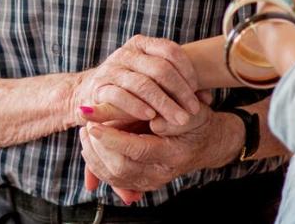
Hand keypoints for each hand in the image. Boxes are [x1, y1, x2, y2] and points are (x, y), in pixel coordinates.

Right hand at [74, 36, 201, 128]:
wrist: (93, 93)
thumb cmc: (132, 88)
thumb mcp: (155, 82)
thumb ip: (179, 86)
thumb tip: (208, 98)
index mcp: (142, 45)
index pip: (170, 50)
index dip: (187, 71)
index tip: (197, 92)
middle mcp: (126, 53)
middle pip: (159, 68)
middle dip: (180, 92)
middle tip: (193, 111)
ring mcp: (112, 69)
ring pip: (142, 84)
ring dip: (163, 104)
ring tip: (178, 119)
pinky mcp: (99, 87)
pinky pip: (120, 95)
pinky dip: (137, 106)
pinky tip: (151, 117)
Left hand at [80, 104, 237, 200]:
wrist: (208, 143)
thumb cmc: (196, 121)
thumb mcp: (191, 111)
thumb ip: (171, 114)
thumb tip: (153, 120)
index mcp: (173, 154)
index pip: (137, 150)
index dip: (112, 138)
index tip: (93, 124)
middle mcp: (161, 172)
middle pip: (121, 168)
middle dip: (98, 147)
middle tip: (87, 125)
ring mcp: (151, 181)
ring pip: (114, 177)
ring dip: (94, 155)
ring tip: (86, 132)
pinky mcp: (142, 183)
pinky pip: (114, 180)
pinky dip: (97, 164)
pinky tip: (90, 145)